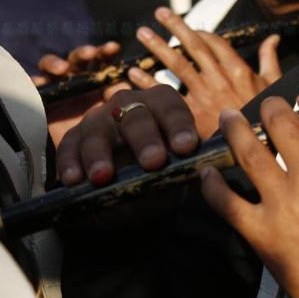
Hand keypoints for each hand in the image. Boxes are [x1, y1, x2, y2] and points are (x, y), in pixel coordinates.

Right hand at [36, 42, 128, 146]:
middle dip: (82, 53)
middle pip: (76, 58)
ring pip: (50, 65)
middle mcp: (76, 77)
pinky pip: (33, 85)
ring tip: (62, 69)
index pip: (101, 57)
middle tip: (90, 54)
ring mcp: (56, 85)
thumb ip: (115, 96)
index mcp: (97, 76)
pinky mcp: (40, 97)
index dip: (106, 51)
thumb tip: (124, 81)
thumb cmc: (102, 129)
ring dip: (55, 62)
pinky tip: (39, 83)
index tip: (114, 48)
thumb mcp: (111, 112)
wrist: (83, 156)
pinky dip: (34, 81)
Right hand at [55, 85, 198, 185]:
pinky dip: (69, 163)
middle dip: (145, 139)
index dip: (179, 125)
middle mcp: (128, 104)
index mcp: (161, 104)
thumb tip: (229, 142)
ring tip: (103, 177)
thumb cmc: (163, 171)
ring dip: (99, 154)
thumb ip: (202, 154)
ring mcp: (98, 120)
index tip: (186, 147)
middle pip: (135, 116)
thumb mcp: (184, 165)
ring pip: (97, 131)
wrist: (132, 193)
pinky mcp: (74, 140)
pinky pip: (69, 148)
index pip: (171, 107)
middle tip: (153, 162)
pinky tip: (74, 180)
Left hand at [131, 7, 281, 137]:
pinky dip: (147, 82)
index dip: (200, 32)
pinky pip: (164, 94)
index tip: (188, 26)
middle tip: (160, 12)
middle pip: (193, 46)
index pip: (215, 43)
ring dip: (157, 47)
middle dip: (175, 27)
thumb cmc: (267, 118)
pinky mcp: (190, 114)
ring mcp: (203, 95)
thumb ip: (270, 59)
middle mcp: (219, 78)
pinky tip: (133, 73)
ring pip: (176, 64)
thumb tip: (274, 38)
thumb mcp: (274, 85)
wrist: (259, 148)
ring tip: (142, 33)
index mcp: (239, 70)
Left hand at [202, 91, 298, 297]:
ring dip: (234, 130)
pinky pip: (228, 203)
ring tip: (228, 119)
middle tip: (266, 109)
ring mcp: (284, 202)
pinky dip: (213, 186)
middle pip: (281, 122)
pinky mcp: (263, 232)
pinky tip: (208, 176)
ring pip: (248, 152)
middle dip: (271, 108)